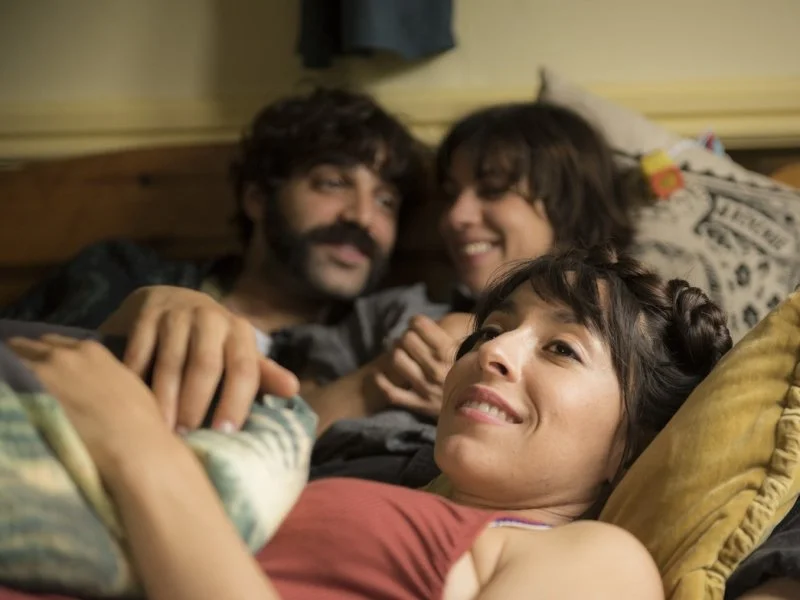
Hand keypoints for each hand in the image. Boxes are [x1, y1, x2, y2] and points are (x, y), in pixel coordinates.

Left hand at [7, 334, 173, 479]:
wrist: (132, 445)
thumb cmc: (141, 419)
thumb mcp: (126, 382)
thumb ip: (101, 373)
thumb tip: (85, 380)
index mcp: (90, 349)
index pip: (52, 342)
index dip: (45, 355)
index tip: (42, 367)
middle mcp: (62, 355)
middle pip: (26, 349)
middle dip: (23, 360)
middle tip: (23, 380)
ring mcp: (41, 375)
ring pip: (10, 365)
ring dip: (11, 377)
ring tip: (14, 393)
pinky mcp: (26, 398)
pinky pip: (5, 387)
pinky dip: (7, 394)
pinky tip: (10, 405)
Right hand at [100, 286, 297, 431]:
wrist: (171, 300)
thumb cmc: (212, 341)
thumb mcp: (238, 354)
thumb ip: (262, 374)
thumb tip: (293, 389)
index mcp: (239, 332)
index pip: (244, 369)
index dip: (236, 402)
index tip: (224, 433)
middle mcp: (211, 318)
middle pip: (205, 366)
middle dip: (196, 404)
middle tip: (186, 438)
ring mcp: (176, 314)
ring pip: (170, 362)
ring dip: (165, 399)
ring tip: (161, 429)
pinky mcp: (145, 314)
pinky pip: (139, 351)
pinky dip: (135, 378)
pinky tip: (131, 404)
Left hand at [374, 313, 470, 417]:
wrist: (484, 410)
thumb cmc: (479, 372)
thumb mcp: (478, 348)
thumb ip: (469, 331)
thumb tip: (464, 315)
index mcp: (450, 352)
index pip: (419, 325)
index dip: (416, 321)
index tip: (417, 323)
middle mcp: (436, 369)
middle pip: (406, 339)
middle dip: (406, 335)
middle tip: (410, 339)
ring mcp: (426, 388)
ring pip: (397, 359)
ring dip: (395, 353)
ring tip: (400, 352)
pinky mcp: (419, 405)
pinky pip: (391, 392)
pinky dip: (382, 381)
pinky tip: (380, 374)